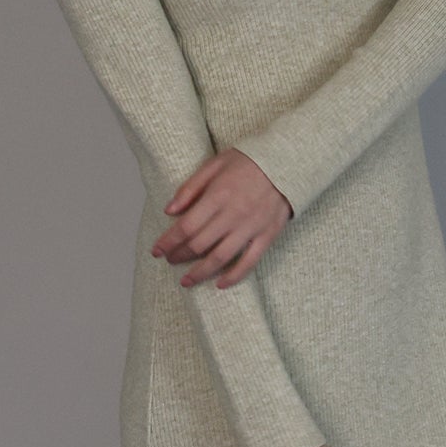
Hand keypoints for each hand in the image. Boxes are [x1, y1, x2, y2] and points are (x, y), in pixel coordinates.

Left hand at [151, 148, 292, 287]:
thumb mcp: (215, 164)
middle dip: (180, 256)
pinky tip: (220, 284)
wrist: (288, 163)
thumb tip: (169, 210)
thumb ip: (190, 188)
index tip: (157, 251)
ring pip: (220, 257)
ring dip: (200, 272)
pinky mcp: (267, 236)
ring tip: (187, 280)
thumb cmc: (248, 162)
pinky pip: (249, 262)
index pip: (186, 226)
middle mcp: (233, 215)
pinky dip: (234, 276)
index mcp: (217, 196)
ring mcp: (251, 228)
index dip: (168, 241)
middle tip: (170, 261)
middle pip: (199, 244)